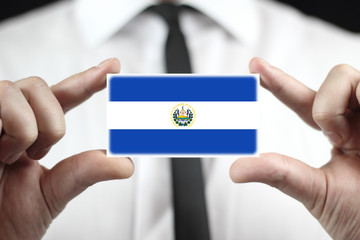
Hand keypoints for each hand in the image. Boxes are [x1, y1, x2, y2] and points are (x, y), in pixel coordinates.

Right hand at [0, 58, 133, 239]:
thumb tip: (125, 163)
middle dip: (51, 122)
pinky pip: (0, 99)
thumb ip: (86, 171)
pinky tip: (0, 155)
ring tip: (14, 156)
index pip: (63, 96)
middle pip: (38, 86)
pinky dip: (14, 129)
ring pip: (20, 89)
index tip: (113, 67)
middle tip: (38, 153)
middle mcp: (11, 119)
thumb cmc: (8, 217)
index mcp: (34, 131)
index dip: (88, 79)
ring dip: (28, 127)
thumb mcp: (55, 191)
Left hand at [230, 57, 359, 239]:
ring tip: (349, 139)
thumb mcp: (316, 191)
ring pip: (350, 77)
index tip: (255, 66)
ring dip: (337, 107)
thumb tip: (236, 170)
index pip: (304, 101)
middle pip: (336, 79)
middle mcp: (359, 121)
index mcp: (340, 134)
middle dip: (324, 104)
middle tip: (333, 136)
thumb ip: (280, 174)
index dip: (279, 83)